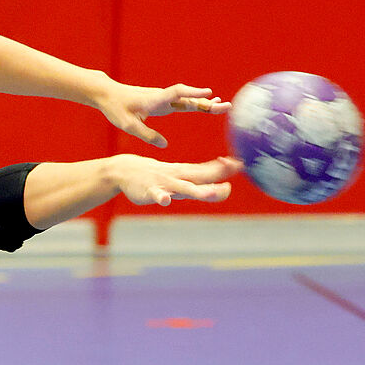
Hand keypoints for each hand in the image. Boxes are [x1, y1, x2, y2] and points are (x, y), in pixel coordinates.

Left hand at [97, 83, 229, 147]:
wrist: (108, 94)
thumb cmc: (116, 109)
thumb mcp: (128, 125)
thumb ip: (147, 135)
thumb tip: (165, 145)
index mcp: (154, 101)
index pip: (176, 93)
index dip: (192, 93)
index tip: (208, 93)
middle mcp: (161, 97)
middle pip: (188, 98)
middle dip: (207, 102)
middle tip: (226, 106)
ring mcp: (163, 98)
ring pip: (188, 99)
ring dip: (205, 102)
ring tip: (223, 106)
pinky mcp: (162, 101)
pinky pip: (183, 101)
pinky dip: (196, 103)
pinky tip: (207, 104)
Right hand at [110, 154, 239, 206]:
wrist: (123, 170)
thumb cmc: (155, 173)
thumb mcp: (178, 173)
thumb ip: (198, 176)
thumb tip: (222, 174)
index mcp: (185, 173)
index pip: (208, 169)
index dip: (224, 167)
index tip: (241, 163)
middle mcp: (178, 176)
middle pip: (202, 177)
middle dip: (218, 176)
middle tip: (236, 170)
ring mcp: (165, 183)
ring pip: (185, 188)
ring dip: (199, 190)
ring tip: (212, 193)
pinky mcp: (150, 191)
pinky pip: (157, 195)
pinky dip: (162, 198)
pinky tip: (166, 201)